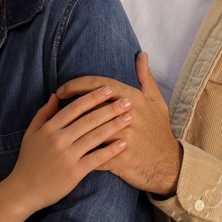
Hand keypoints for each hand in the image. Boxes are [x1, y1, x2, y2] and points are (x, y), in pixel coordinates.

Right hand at [3, 86, 132, 211]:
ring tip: (130, 117)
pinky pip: (97, 158)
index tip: (108, 89)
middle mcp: (58, 139)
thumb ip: (43, 114)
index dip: (93, 97)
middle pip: (89, 119)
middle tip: (127, 101)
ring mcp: (67, 156)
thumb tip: (56, 96)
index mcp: (49, 128)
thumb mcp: (31, 134)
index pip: (74, 108)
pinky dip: (111, 150)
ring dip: (115, 125)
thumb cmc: (28, 162)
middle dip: (110, 108)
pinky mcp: (74, 172)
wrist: (24, 191)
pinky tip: (124, 143)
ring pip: (95, 136)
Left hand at [55, 52, 180, 195]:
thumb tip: (141, 55)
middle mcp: (128, 116)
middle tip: (54, 105)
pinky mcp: (119, 160)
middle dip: (69, 104)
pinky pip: (93, 154)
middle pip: (90, 106)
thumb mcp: (157, 102)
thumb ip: (146, 78)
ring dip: (71, 128)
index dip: (77, 85)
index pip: (99, 86)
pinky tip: (66, 148)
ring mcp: (123, 138)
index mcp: (135, 100)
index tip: (62, 89)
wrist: (168, 165)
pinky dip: (78, 151)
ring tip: (57, 126)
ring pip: (90, 130)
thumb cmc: (159, 132)